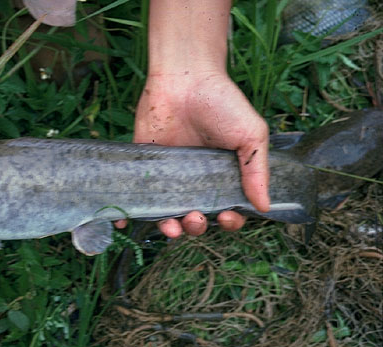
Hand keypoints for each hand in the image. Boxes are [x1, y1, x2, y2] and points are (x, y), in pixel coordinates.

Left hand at [119, 71, 269, 237]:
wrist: (185, 77)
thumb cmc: (222, 103)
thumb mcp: (250, 136)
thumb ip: (256, 171)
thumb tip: (264, 207)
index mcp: (222, 176)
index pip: (226, 210)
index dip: (228, 221)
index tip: (227, 217)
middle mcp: (194, 180)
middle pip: (195, 218)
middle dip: (196, 227)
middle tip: (195, 218)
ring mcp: (167, 175)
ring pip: (166, 213)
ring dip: (169, 228)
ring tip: (172, 227)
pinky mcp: (142, 165)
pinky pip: (135, 194)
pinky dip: (127, 213)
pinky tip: (124, 223)